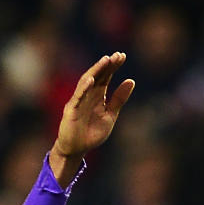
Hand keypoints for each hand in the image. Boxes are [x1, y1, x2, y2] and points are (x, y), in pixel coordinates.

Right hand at [50, 52, 134, 183]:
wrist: (77, 149)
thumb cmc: (92, 132)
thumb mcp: (110, 115)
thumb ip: (119, 99)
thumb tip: (131, 80)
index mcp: (98, 96)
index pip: (106, 77)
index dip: (113, 66)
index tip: (122, 56)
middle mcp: (88, 95)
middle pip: (98, 76)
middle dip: (107, 65)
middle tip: (117, 55)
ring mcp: (79, 101)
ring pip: (87, 82)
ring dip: (96, 71)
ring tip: (105, 60)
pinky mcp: (72, 110)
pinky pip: (78, 97)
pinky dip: (84, 88)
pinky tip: (91, 79)